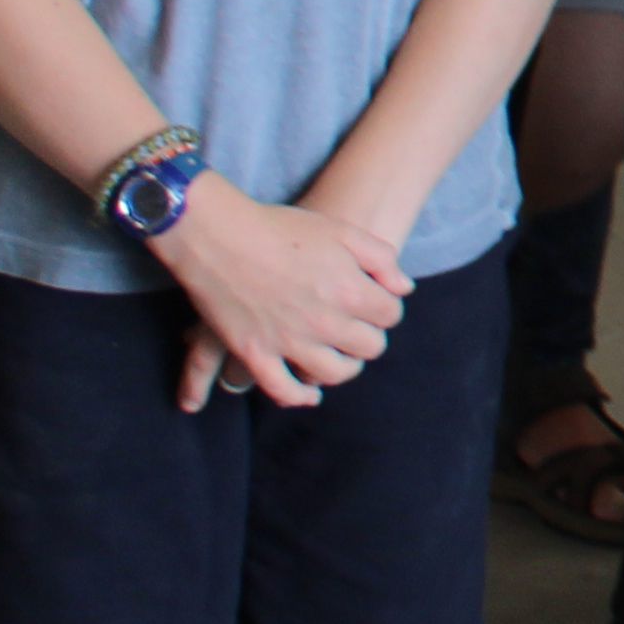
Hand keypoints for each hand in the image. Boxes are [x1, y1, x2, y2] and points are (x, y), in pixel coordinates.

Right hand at [149, 185, 408, 411]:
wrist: (219, 235)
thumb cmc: (282, 228)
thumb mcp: (341, 231)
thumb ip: (381, 259)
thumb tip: (403, 289)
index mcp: (350, 292)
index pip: (390, 315)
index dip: (385, 307)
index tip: (374, 301)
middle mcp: (324, 323)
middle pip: (369, 347)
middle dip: (369, 336)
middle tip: (358, 326)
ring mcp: (289, 342)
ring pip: (334, 373)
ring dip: (344, 366)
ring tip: (340, 355)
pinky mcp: (255, 353)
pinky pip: (283, 390)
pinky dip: (300, 395)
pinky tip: (310, 392)